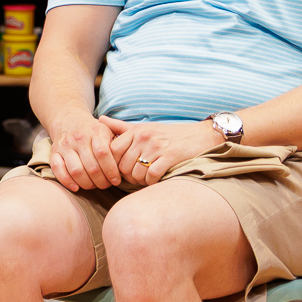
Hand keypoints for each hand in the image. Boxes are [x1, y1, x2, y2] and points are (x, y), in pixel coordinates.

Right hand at [43, 109, 128, 191]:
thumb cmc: (94, 131)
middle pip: (91, 166)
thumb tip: (130, 160)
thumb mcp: (110, 129)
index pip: (104, 154)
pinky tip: (76, 187)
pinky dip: (66, 181)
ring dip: (87, 183)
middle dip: (101, 181)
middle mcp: (79, 137)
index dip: (111, 170)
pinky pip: (58, 169)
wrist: (69, 120)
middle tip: (106, 185)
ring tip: (94, 185)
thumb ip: (121, 141)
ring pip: (76, 170)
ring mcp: (65, 145)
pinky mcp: (54, 152)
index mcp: (96, 131)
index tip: (116, 180)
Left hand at [99, 117, 217, 188]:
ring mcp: (157, 146)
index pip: (112, 151)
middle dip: (127, 176)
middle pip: (122, 165)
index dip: (113, 164)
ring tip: (146, 179)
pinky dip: (151, 182)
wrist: (201, 136)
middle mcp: (144, 137)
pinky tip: (155, 179)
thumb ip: (121, 126)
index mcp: (135, 131)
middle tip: (135, 178)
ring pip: (136, 173)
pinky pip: (152, 176)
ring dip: (140, 181)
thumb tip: (99, 119)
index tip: (120, 171)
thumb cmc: (169, 135)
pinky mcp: (170, 156)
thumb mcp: (144, 128)